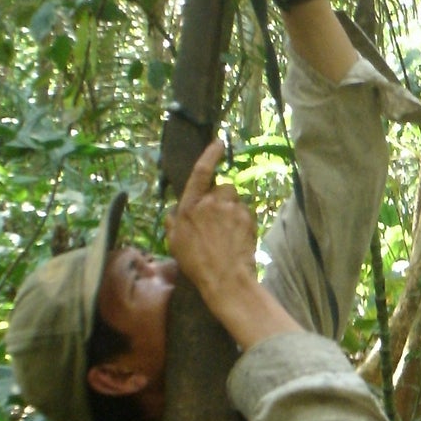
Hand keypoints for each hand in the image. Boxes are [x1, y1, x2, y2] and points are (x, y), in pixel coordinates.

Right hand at [167, 140, 258, 315]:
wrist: (226, 278)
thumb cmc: (196, 263)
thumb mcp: (174, 243)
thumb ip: (173, 221)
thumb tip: (174, 211)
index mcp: (191, 206)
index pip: (201, 171)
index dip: (210, 154)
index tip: (219, 142)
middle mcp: (213, 202)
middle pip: (221, 188)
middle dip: (220, 199)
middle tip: (216, 221)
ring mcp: (232, 209)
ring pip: (235, 200)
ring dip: (231, 209)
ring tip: (226, 232)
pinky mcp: (248, 218)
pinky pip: (245, 212)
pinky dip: (242, 220)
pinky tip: (236, 237)